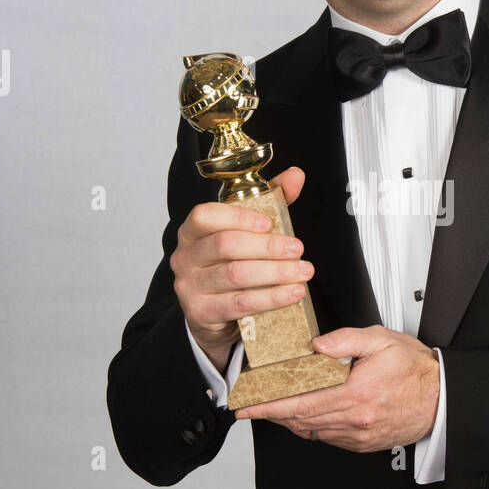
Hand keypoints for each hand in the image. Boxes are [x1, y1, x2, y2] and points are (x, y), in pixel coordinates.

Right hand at [171, 167, 312, 366]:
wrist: (212, 313)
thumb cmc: (230, 265)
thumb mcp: (247, 232)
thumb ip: (270, 201)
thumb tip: (295, 175)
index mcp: (192, 231)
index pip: (205, 215)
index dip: (238, 216)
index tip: (269, 223)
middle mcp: (185, 257)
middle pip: (225, 245)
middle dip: (267, 247)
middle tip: (297, 249)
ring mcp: (190, 286)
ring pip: (235, 275)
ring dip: (275, 273)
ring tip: (303, 272)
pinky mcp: (202, 312)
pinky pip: (240, 303)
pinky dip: (271, 298)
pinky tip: (292, 293)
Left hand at [233, 325, 440, 451]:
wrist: (441, 399)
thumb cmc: (415, 370)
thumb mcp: (382, 341)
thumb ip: (346, 340)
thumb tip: (317, 345)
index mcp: (355, 394)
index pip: (300, 403)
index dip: (269, 406)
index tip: (248, 406)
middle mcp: (354, 419)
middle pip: (300, 420)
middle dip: (272, 414)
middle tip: (252, 406)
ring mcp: (357, 435)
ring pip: (311, 431)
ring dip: (290, 420)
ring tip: (275, 407)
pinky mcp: (362, 443)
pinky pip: (327, 437)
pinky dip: (311, 426)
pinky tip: (305, 414)